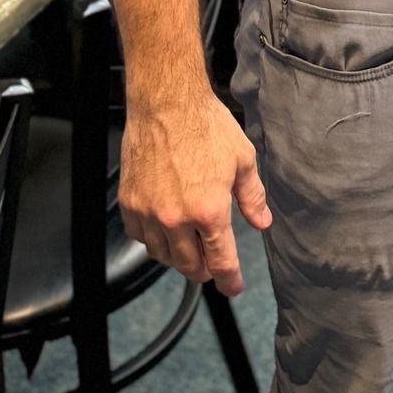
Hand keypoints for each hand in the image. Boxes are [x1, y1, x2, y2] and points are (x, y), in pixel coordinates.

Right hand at [118, 90, 271, 296]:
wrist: (167, 103)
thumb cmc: (207, 126)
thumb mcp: (242, 159)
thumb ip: (252, 197)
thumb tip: (262, 222)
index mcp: (209, 210)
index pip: (220, 259)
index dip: (229, 279)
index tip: (232, 288)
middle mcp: (176, 218)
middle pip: (189, 265)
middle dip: (204, 271)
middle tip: (213, 268)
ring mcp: (149, 212)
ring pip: (162, 255)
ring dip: (178, 258)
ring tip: (190, 249)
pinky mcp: (130, 203)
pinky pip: (140, 237)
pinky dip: (153, 240)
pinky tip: (165, 231)